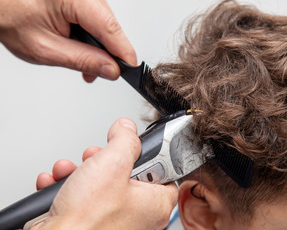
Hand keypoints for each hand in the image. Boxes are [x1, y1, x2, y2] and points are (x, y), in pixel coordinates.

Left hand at [0, 0, 136, 81]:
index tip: (131, 68)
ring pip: (104, 19)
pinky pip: (95, 13)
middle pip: (109, 23)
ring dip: (99, 43)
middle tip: (102, 72)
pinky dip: (91, 31)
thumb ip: (82, 60)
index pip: (108, 26)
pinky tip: (82, 44)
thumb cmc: (8, 15)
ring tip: (86, 61)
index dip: (123, 50)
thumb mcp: (45, 48)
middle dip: (109, 50)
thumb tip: (110, 69)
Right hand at [35, 119, 177, 229]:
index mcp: (155, 205)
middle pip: (127, 174)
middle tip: (97, 157)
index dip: (149, 156)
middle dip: (105, 160)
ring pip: (101, 184)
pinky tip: (58, 182)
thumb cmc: (88, 219)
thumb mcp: (114, 163)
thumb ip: (125, 140)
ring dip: (81, 171)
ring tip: (71, 170)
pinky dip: (68, 187)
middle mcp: (138, 216)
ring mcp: (113, 221)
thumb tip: (127, 129)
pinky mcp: (90, 223)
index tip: (134, 147)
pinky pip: (82, 198)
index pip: (164, 172)